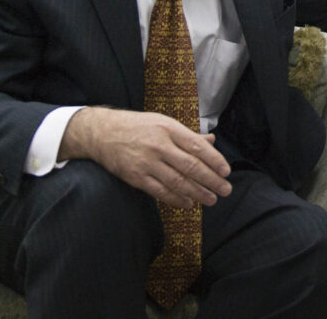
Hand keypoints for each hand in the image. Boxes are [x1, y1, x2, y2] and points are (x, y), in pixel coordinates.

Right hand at [60, 107, 232, 208]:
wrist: (101, 133)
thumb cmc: (137, 126)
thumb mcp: (164, 122)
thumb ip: (188, 135)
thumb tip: (212, 140)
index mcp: (169, 129)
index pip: (198, 146)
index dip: (215, 161)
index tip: (226, 172)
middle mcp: (159, 145)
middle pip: (191, 166)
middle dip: (211, 181)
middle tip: (225, 190)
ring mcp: (146, 162)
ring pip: (178, 182)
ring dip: (197, 193)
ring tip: (211, 199)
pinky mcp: (136, 177)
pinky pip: (160, 191)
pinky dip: (176, 199)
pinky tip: (189, 203)